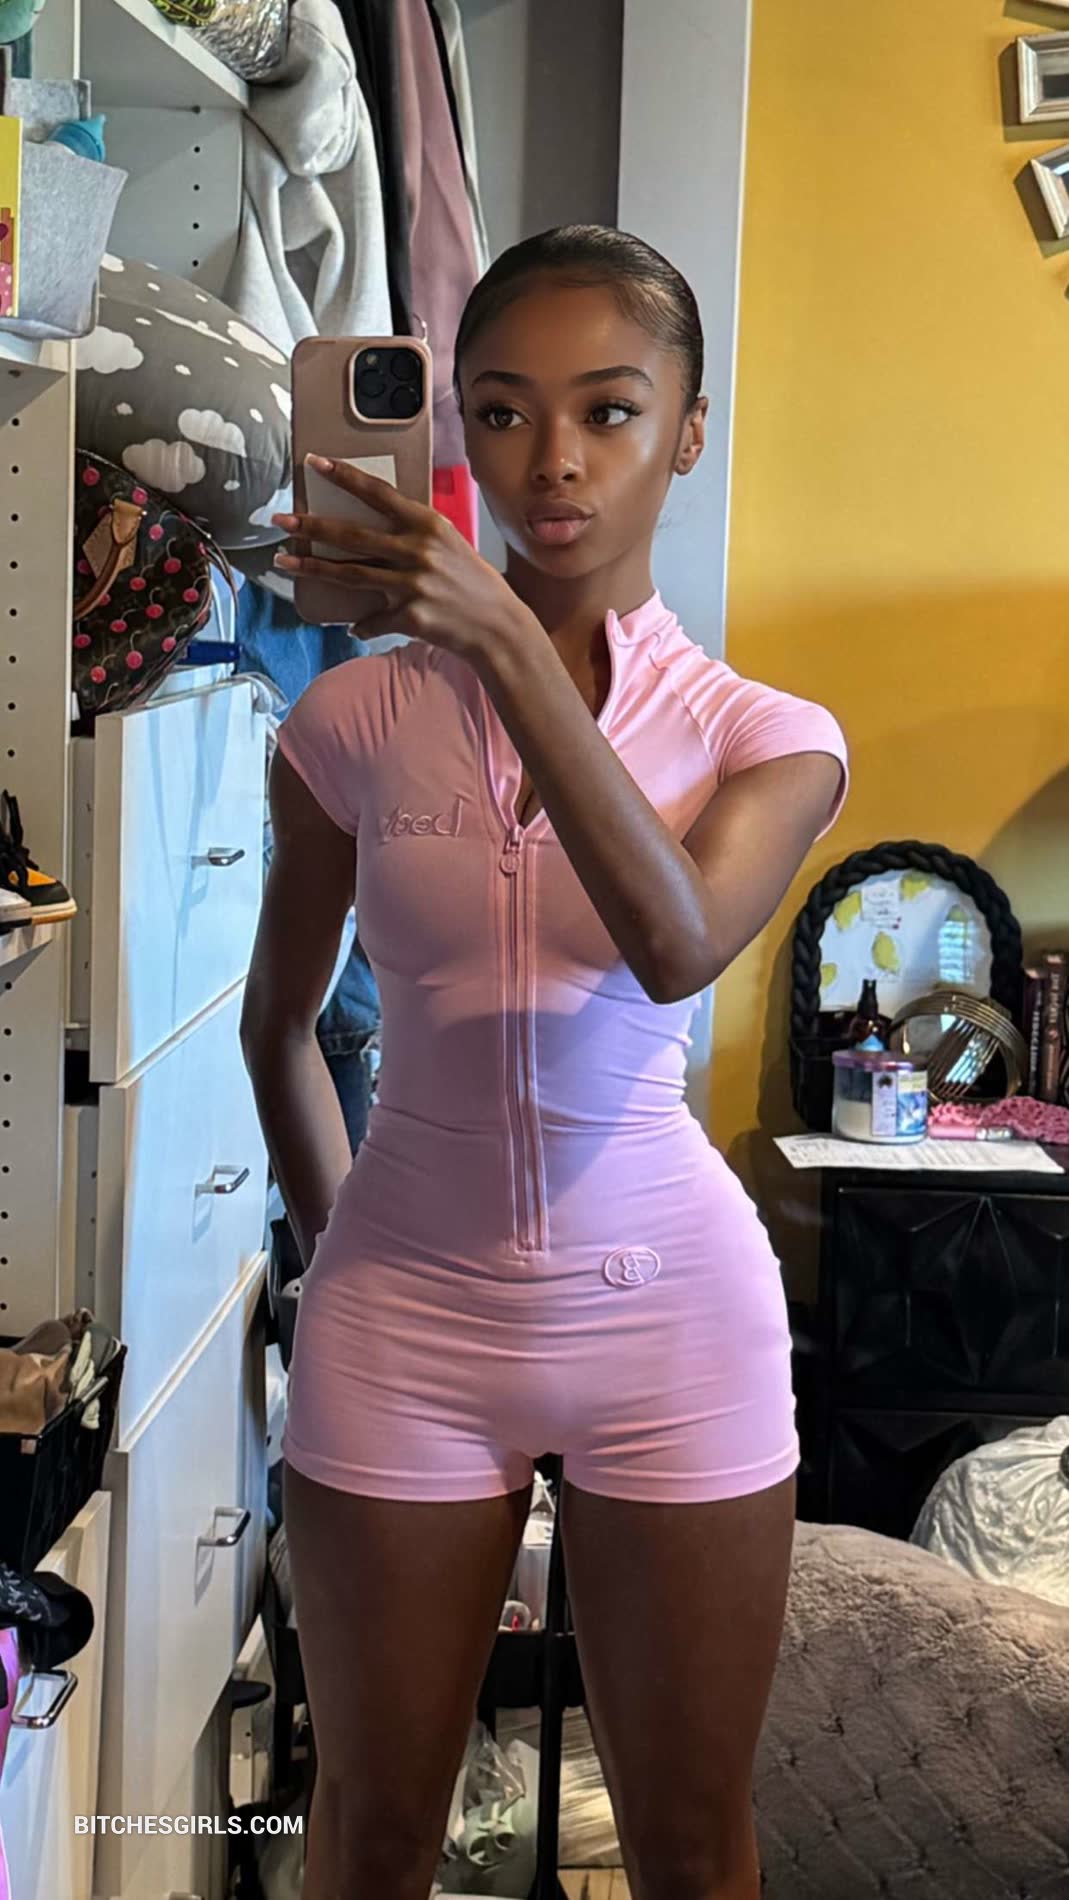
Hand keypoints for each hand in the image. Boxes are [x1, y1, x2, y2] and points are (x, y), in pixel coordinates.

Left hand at [273, 456, 532, 661]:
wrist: (497, 626)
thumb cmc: (473, 582)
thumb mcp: (449, 544)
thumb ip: (414, 533)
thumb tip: (375, 531)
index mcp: (428, 525)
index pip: (378, 493)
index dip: (344, 476)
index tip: (314, 462)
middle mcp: (418, 550)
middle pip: (352, 535)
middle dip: (310, 527)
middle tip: (280, 520)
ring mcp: (412, 584)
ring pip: (349, 574)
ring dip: (312, 569)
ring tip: (283, 562)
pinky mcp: (409, 616)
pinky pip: (371, 619)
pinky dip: (360, 624)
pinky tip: (351, 626)